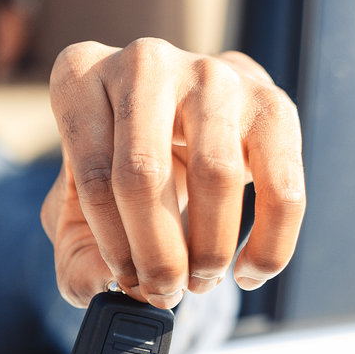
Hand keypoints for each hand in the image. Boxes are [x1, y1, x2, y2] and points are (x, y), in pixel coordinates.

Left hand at [40, 38, 305, 308]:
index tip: (126, 282)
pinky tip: (250, 272)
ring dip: (211, 247)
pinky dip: (270, 241)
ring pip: (216, 174)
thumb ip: (76, 255)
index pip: (95, 175)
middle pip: (146, 172)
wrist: (173, 126)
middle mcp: (142, 62)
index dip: (113, 244)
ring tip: (201, 281)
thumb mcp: (74, 211)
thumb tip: (106, 285)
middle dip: (158, 251)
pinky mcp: (268, 99)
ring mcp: (210, 72)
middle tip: (165, 291)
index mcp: (78, 76)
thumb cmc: (113, 173)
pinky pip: (281, 183)